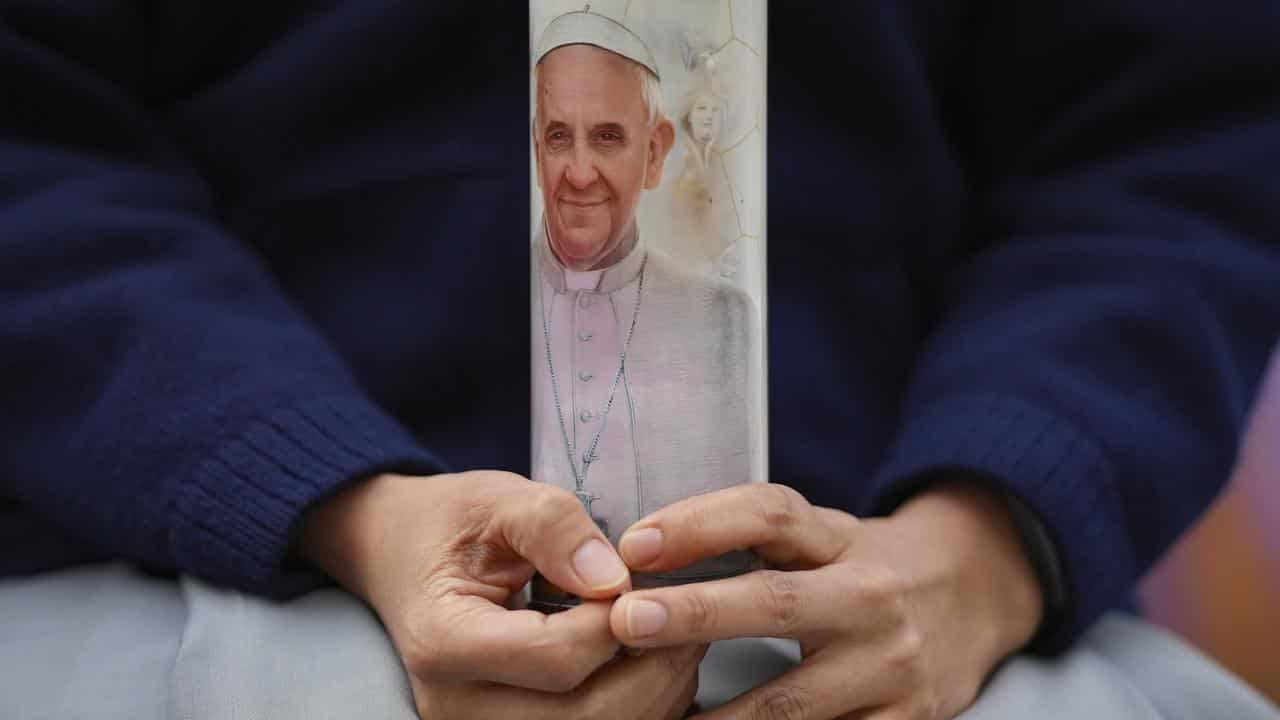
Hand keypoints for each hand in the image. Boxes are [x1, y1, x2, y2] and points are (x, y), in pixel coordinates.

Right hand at [299, 471, 703, 718]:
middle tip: (687, 615)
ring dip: (655, 694)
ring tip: (674, 637)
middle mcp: (455, 705)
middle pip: (585, 718)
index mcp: (444, 642)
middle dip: (654, 668)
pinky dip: (639, 709)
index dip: (618, 622)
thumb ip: (553, 526)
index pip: (557, 658)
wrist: (399, 558)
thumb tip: (614, 578)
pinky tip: (650, 665)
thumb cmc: (449, 524)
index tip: (640, 580)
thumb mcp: (496, 498)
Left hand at [608, 483, 1043, 719]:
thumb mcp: (821, 535)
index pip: (769, 515)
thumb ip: (748, 539)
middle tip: (625, 621)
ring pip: (789, 703)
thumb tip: (636, 559)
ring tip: (652, 715)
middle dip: (696, 613)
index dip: (700, 523)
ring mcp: (891, 668)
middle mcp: (870, 597)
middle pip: (775, 602)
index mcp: (839, 538)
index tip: (634, 544)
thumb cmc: (863, 566)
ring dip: (715, 718)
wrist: (977, 596)